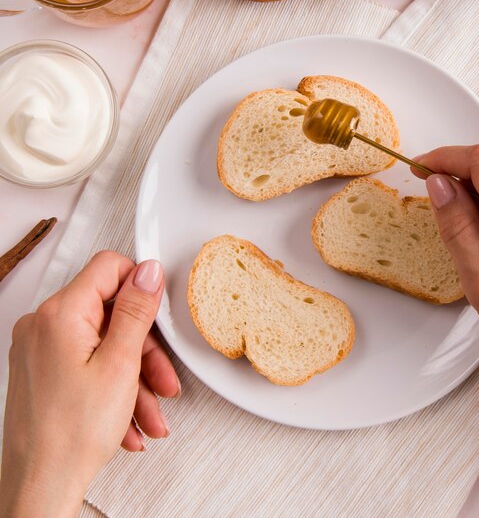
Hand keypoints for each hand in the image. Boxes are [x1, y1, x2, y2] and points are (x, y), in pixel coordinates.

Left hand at [0, 252, 179, 517]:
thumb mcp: (120, 364)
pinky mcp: (43, 369)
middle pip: (110, 313)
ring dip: (134, 377)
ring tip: (151, 413)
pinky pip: (88, 363)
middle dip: (144, 349)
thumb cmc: (71, 434)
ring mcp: (40, 349)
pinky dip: (114, 386)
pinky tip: (129, 419)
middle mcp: (43, 325)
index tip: (158, 312)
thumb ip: (136, 311)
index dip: (140, 285)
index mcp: (60, 314)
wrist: (39, 487)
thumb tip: (147, 271)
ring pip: (103, 344)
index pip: (108, 268)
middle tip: (162, 379)